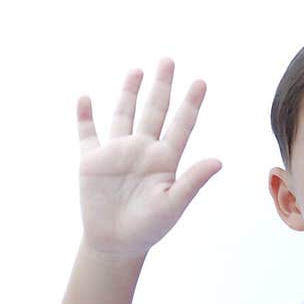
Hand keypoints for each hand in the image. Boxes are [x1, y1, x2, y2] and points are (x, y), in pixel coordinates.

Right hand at [77, 57, 221, 254]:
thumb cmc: (149, 228)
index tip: (201, 81)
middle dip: (162, 86)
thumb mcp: (173, 205)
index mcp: (165, 160)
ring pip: (124, 115)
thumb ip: (193, 181)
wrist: (116, 244)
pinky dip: (84, 116)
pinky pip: (87, 133)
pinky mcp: (92, 161)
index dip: (190, 104)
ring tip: (136, 70)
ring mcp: (117, 153)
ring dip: (129, 92)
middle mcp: (143, 150)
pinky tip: (85, 98)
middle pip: (154, 111)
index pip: (181, 125)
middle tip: (168, 60)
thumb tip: (218, 161)